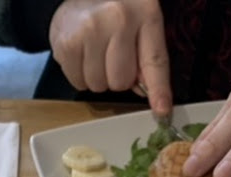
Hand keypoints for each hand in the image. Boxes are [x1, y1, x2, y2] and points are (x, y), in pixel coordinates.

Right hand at [49, 0, 170, 115]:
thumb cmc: (113, 13)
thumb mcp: (139, 24)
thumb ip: (145, 57)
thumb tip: (144, 91)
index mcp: (145, 13)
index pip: (154, 60)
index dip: (159, 90)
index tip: (162, 111)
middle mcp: (119, 18)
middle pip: (121, 81)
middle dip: (116, 78)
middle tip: (110, 57)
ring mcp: (90, 30)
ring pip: (98, 85)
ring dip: (96, 78)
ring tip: (94, 53)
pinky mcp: (68, 43)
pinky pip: (78, 83)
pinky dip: (79, 76)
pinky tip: (81, 54)